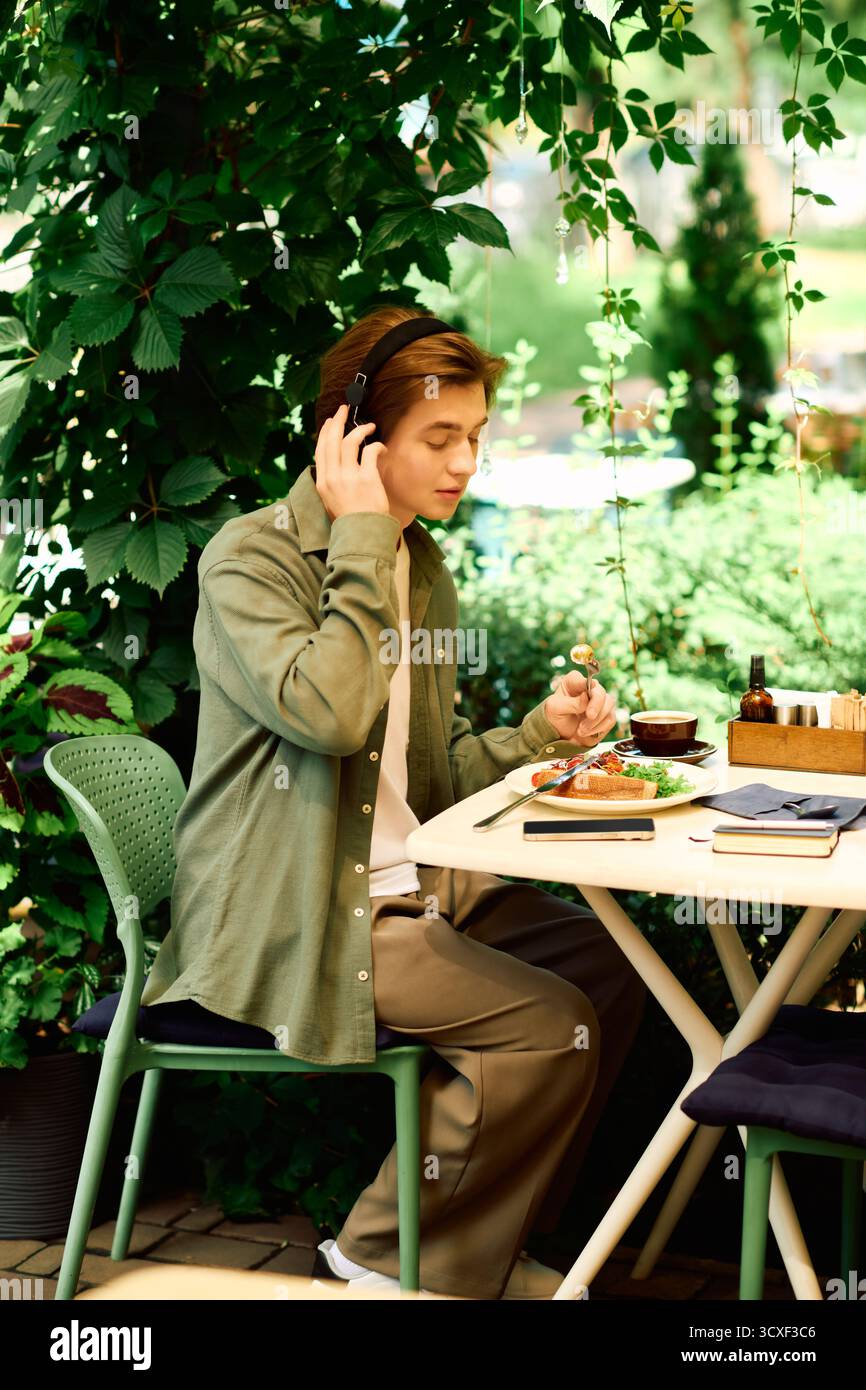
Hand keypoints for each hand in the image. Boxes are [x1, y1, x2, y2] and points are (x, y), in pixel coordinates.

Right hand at [314, 402, 390, 519]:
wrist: (362, 535)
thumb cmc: (351, 521)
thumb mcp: (332, 501)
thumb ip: (333, 482)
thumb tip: (338, 464)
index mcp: (323, 482)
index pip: (321, 450)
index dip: (325, 432)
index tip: (331, 421)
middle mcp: (333, 477)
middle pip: (332, 440)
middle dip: (338, 421)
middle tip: (344, 410)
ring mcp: (349, 477)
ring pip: (349, 442)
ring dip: (360, 430)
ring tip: (370, 426)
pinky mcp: (367, 479)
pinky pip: (370, 452)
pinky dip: (377, 446)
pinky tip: (381, 447)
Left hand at [543, 671, 616, 744]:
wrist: (562, 734)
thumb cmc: (556, 717)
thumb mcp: (555, 709)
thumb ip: (570, 703)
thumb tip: (586, 697)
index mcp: (574, 682)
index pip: (585, 680)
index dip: (589, 684)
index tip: (589, 690)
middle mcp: (590, 688)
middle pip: (601, 692)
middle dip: (596, 706)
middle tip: (589, 716)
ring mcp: (600, 700)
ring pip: (608, 705)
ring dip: (596, 721)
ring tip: (580, 731)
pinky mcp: (607, 713)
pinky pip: (610, 719)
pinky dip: (599, 728)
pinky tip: (586, 732)